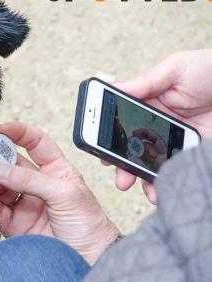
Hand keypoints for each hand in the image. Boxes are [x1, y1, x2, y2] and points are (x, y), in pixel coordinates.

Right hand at [0, 122, 119, 264]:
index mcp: (55, 170)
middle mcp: (38, 184)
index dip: (18, 133)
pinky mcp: (16, 223)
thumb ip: (31, 179)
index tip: (1, 131)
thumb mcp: (65, 193)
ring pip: (1, 184)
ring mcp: (26, 203)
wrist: (88, 257)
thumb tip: (0, 168)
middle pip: (12, 164)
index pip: (35, 143)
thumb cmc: (87, 223)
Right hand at [110, 49, 211, 203]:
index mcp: (148, 106)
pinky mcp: (190, 153)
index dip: (111, 140)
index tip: (102, 153)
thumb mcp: (175, 70)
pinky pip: (175, 170)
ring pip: (152, 164)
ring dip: (144, 179)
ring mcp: (174, 142)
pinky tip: (163, 190)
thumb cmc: (211, 69)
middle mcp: (157, 127)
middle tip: (121, 179)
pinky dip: (167, 182)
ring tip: (143, 189)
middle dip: (124, 167)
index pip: (124, 126)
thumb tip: (115, 89)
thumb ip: (145, 82)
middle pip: (134, 150)